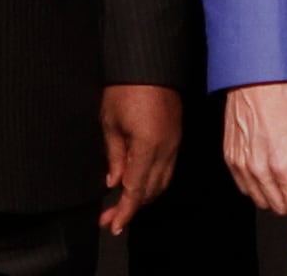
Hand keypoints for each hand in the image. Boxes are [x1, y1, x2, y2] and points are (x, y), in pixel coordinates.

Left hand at [97, 84, 181, 235]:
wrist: (149, 62)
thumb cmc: (126, 87)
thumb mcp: (110, 122)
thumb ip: (114, 156)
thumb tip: (114, 182)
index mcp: (148, 146)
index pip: (136, 189)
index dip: (125, 211)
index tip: (113, 225)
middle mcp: (166, 149)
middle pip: (151, 190)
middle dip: (131, 207)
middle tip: (110, 217)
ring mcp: (175, 143)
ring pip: (162, 182)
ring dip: (143, 196)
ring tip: (123, 204)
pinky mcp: (176, 136)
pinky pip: (167, 169)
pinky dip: (153, 181)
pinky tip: (138, 183)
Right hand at [223, 83, 286, 216]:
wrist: (256, 80)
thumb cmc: (284, 100)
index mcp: (282, 166)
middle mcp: (259, 171)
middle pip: (280, 208)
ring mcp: (242, 167)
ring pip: (261, 201)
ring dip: (275, 193)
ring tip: (283, 167)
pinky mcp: (231, 160)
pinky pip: (245, 188)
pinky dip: (258, 184)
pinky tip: (267, 164)